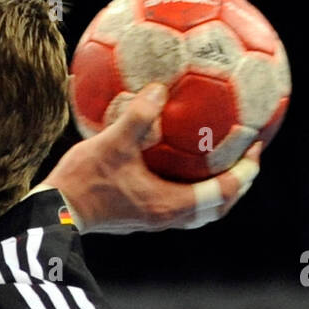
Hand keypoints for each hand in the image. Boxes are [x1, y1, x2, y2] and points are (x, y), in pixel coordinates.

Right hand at [41, 83, 261, 233]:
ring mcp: (152, 220)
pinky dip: (189, 187)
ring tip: (220, 164)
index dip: (245, 170)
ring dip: (215, 190)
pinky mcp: (139, 217)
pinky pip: (177, 204)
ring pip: (198, 210)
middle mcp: (166, 218)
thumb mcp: (111, 142)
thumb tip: (159, 87)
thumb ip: (139, 116)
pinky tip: (175, 164)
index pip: (223, 192)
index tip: (256, 145)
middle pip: (217, 207)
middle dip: (237, 184)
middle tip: (247, 156)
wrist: (52, 213)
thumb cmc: (82, 182)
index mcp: (170, 205)